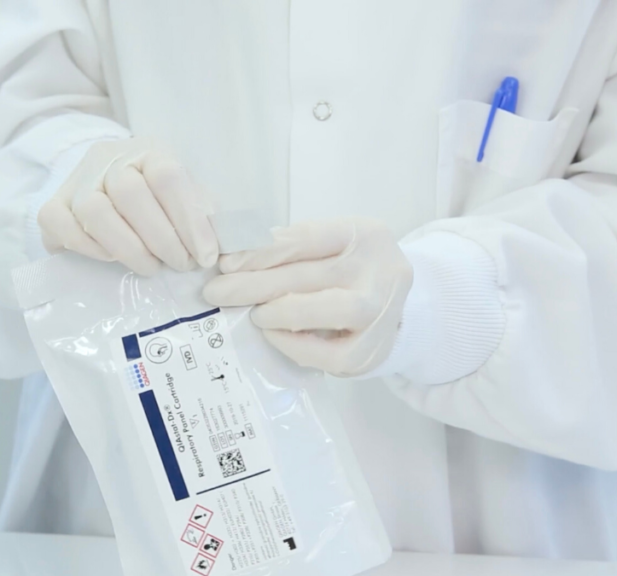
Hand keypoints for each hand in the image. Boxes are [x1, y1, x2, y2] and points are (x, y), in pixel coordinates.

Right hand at [38, 138, 218, 275]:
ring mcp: (77, 181)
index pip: (168, 176)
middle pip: (130, 192)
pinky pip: (61, 225)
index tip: (206, 255)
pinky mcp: (52, 207)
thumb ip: (203, 215)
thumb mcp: (186, 197)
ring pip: (95, 210)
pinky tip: (112, 260)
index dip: (190, 219)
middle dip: (161, 238)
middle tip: (180, 265)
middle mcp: (109, 159)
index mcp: (148, 151)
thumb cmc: (157, 200)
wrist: (105, 191)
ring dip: (129, 247)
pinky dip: (89, 247)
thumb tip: (225, 247)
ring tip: (151, 268)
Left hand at [202, 218, 412, 376]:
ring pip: (327, 309)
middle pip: (310, 274)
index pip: (307, 238)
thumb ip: (291, 250)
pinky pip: (328, 354)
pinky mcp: (372, 352)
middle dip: (255, 284)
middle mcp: (380, 270)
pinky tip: (274, 336)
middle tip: (217, 292)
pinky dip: (294, 345)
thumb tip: (233, 261)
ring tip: (254, 315)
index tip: (226, 262)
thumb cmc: (350, 274)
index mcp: (364, 235)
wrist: (399, 309)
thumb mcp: (331, 248)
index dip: (262, 250)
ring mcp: (381, 312)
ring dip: (280, 312)